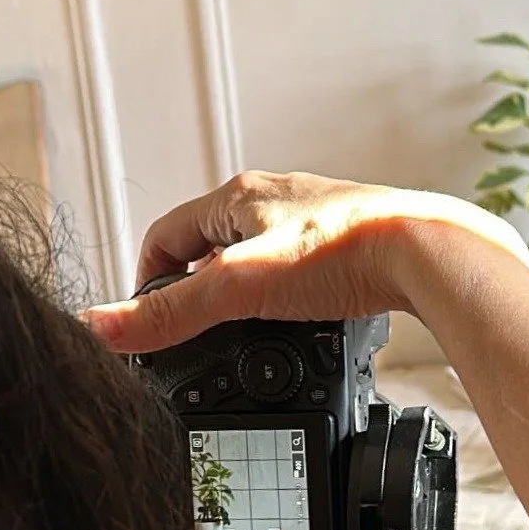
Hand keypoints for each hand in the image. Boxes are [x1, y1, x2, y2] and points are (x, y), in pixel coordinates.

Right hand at [82, 170, 528, 353]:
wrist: (425, 254)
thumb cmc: (344, 256)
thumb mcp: (239, 288)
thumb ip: (173, 313)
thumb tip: (102, 326)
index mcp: (239, 198)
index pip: (167, 233)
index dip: (150, 279)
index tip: (150, 319)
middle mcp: (278, 198)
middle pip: (214, 243)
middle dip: (200, 287)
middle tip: (200, 332)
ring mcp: (318, 217)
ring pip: (262, 254)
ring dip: (248, 291)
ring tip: (250, 330)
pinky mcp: (354, 241)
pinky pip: (304, 267)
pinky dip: (293, 294)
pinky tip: (308, 319)